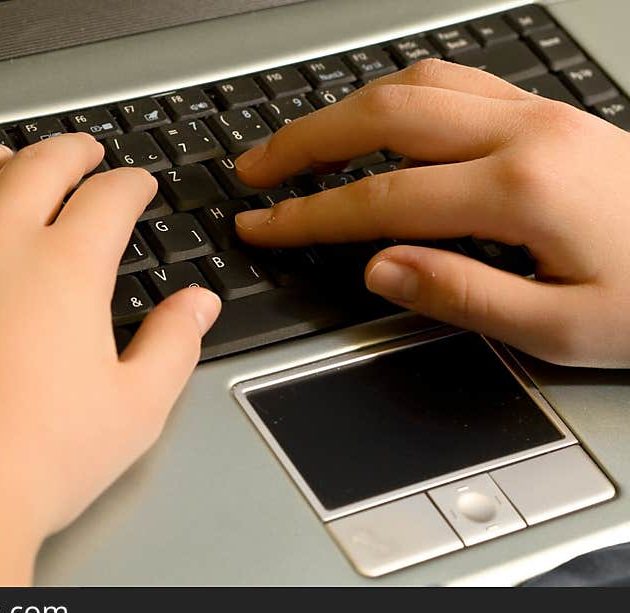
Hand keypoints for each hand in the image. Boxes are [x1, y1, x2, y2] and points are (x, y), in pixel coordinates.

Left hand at [0, 134, 220, 584]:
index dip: (130, 184)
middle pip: (36, 167)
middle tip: (82, 153)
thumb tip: (199, 304)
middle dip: (69, 152)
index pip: (109, 198)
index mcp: (65, 268)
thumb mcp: (135, 409)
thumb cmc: (37, 465)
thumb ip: (174, 345)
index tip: (136, 185)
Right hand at [233, 59, 629, 367]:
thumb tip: (381, 268)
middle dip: (304, 140)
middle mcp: (524, 135)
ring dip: (345, 109)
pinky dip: (398, 94)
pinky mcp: (547, 114)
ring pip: (416, 85)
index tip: (261, 225)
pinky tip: (378, 117)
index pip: (380, 199)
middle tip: (255, 168)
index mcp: (521, 192)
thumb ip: (461, 296)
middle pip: (384, 115)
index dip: (308, 215)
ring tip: (301, 143)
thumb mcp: (561, 328)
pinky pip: (456, 81)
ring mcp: (537, 114)